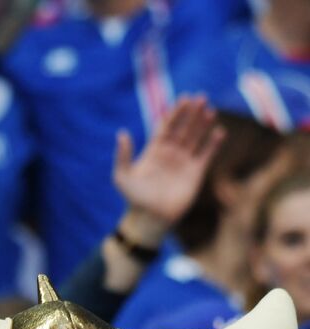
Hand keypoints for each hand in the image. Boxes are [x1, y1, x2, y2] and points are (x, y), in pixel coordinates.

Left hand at [113, 96, 222, 234]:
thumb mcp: (122, 176)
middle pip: (183, 128)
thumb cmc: (134, 198)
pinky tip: (219, 131)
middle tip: (200, 97)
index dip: (174, 113)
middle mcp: (170, 154)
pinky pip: (207, 154)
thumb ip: (123, 155)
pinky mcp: (195, 173)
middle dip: (191, 113)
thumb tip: (122, 133)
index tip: (182, 98)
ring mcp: (183, 162)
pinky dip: (213, 143)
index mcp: (153, 151)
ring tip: (209, 109)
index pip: (166, 127)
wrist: (150, 219)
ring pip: (195, 138)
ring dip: (202, 124)